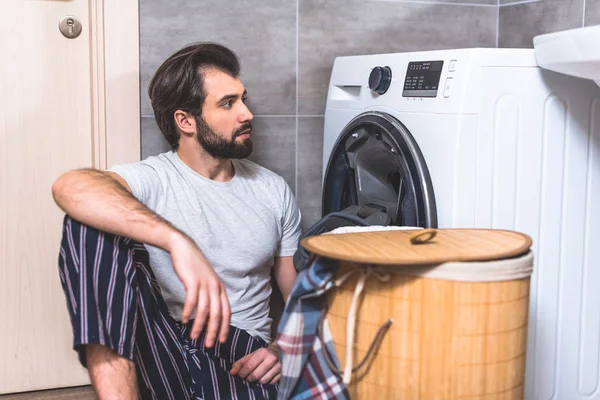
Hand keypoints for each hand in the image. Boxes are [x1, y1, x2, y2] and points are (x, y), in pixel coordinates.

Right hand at [167, 231, 230, 346]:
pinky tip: (183, 320)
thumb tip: (209, 312)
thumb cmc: (194, 266)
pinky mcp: (192, 281)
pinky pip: (191, 301)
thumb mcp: (207, 280)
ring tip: (194, 336)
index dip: (225, 327)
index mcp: (220, 288)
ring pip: (205, 310)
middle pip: (218, 313)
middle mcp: (215, 287)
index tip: (221, 340)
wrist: (183, 248)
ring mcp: (204, 284)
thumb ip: (210, 294)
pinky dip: (187, 312)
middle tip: (208, 345)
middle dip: (213, 331)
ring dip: (199, 325)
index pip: (227, 311)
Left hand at [230, 344, 280, 384]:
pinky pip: (271, 383)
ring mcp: (279, 367)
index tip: (240, 375)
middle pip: (256, 375)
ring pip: (263, 381)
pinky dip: (265, 383)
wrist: (280, 351)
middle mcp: (272, 359)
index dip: (242, 373)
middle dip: (249, 379)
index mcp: (263, 352)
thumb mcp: (252, 355)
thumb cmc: (263, 354)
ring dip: (256, 382)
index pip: (249, 366)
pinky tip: (263, 378)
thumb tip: (232, 372)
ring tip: (255, 379)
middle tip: (247, 378)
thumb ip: (241, 363)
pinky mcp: (283, 373)